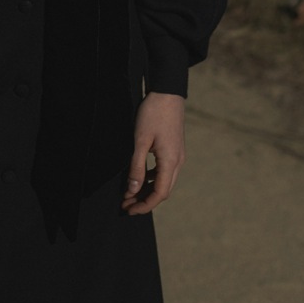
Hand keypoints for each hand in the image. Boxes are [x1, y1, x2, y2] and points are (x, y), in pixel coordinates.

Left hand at [121, 91, 184, 215]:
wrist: (167, 93)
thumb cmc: (153, 114)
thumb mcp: (140, 141)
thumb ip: (136, 167)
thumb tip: (133, 190)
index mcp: (170, 162)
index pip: (159, 193)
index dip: (144, 205)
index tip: (129, 209)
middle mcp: (178, 162)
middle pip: (163, 191)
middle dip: (144, 200)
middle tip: (126, 204)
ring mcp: (178, 156)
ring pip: (164, 181)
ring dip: (147, 189)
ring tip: (129, 193)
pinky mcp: (175, 149)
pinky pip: (165, 171)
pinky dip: (152, 178)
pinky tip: (139, 177)